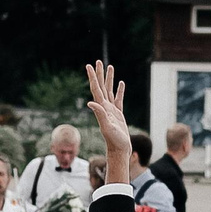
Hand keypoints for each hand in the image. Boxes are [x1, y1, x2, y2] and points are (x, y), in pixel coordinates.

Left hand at [84, 61, 130, 180]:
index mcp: (101, 108)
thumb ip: (99, 114)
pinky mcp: (118, 114)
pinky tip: (121, 83)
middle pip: (101, 86)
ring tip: (110, 67)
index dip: (92, 77)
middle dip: (100, 74)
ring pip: (109, 90)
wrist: (119, 150)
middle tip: (98, 61)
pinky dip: (119, 90)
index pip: (96, 88)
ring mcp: (111, 110)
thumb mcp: (107, 127)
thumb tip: (90, 103)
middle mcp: (105, 107)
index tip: (89, 65)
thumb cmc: (114, 140)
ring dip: (109, 79)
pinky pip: (118, 99)